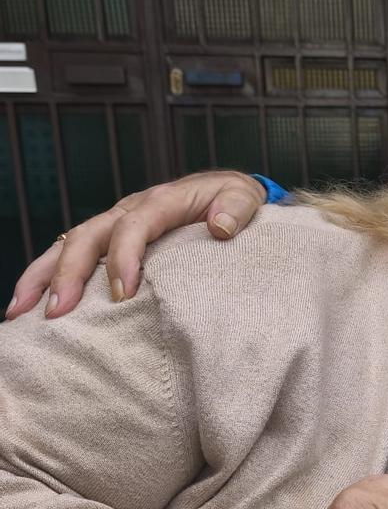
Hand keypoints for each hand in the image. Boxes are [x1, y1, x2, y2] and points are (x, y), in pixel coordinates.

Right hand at [4, 169, 266, 319]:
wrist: (226, 196)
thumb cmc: (233, 202)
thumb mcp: (245, 197)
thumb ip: (236, 209)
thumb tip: (220, 227)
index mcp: (161, 201)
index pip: (134, 225)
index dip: (124, 257)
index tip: (123, 294)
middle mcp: (129, 210)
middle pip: (88, 236)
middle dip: (69, 273)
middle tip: (58, 312)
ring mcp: (113, 225)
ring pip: (68, 245)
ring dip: (41, 277)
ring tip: (20, 311)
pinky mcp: (107, 241)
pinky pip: (70, 255)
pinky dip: (45, 279)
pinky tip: (27, 307)